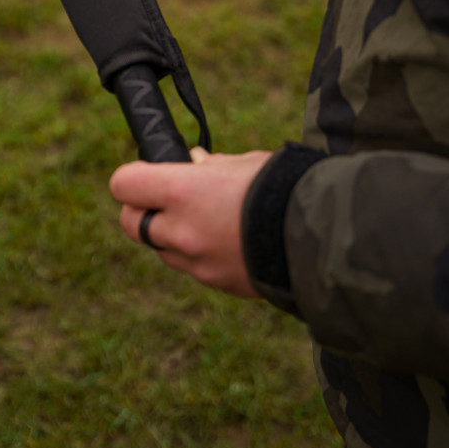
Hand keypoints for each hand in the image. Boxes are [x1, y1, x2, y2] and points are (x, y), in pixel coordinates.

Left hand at [109, 147, 271, 297]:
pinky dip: (201, 256)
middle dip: (141, 211)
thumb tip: (195, 163)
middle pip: (130, 224)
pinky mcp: (219, 284)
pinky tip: (231, 241)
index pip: (123, 184)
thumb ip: (211, 166)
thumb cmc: (284, 187)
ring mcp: (198, 264)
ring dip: (173, 235)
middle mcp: (181, 231)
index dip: (133, 177)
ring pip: (163, 250)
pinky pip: (195, 269)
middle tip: (165, 199)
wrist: (325, 236)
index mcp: (181, 192)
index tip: (149, 173)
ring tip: (208, 219)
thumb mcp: (245, 163)